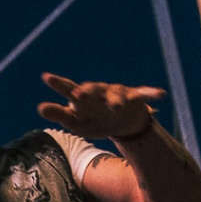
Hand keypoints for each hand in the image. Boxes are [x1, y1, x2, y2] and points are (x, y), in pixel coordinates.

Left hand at [37, 73, 164, 140]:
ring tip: (115, 107)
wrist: (122, 123)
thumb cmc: (94, 119)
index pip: (69, 89)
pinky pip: (144, 95)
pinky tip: (161, 94)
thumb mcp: (76, 121)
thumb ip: (59, 114)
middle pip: (93, 90)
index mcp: (84, 98)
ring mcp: (119, 94)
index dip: (58, 84)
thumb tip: (39, 108)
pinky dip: (151, 93)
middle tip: (78, 96)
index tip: (46, 78)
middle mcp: (100, 92)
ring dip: (117, 100)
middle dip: (87, 92)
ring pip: (118, 95)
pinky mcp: (135, 99)